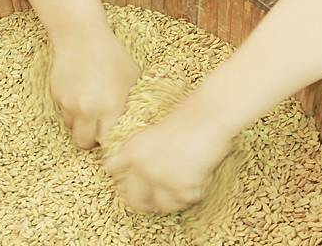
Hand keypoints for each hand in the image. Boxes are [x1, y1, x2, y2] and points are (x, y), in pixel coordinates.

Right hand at [50, 29, 139, 149]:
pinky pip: (62, 110)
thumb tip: (134, 120)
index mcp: (111, 107)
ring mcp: (69, 103)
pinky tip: (78, 90)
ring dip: (78, 122)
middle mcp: (88, 110)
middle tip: (95, 130)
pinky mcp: (56, 95)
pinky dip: (69, 107)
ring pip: (71, 126)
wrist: (82, 36)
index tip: (110, 137)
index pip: (108, 140)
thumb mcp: (131, 76)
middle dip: (89, 140)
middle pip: (83, 142)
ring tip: (87, 106)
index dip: (109, 140)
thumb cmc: (112, 55)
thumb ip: (131, 101)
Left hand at [104, 104, 230, 213]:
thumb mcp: (156, 132)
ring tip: (185, 185)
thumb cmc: (188, 118)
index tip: (128, 184)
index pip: (113, 170)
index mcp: (132, 148)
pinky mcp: (182, 190)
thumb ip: (144, 153)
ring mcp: (160, 180)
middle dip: (145, 202)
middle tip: (155, 200)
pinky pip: (186, 202)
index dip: (122, 179)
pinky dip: (194, 193)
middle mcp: (141, 166)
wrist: (209, 115)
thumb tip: (142, 177)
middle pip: (133, 199)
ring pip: (162, 206)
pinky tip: (201, 176)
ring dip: (173, 199)